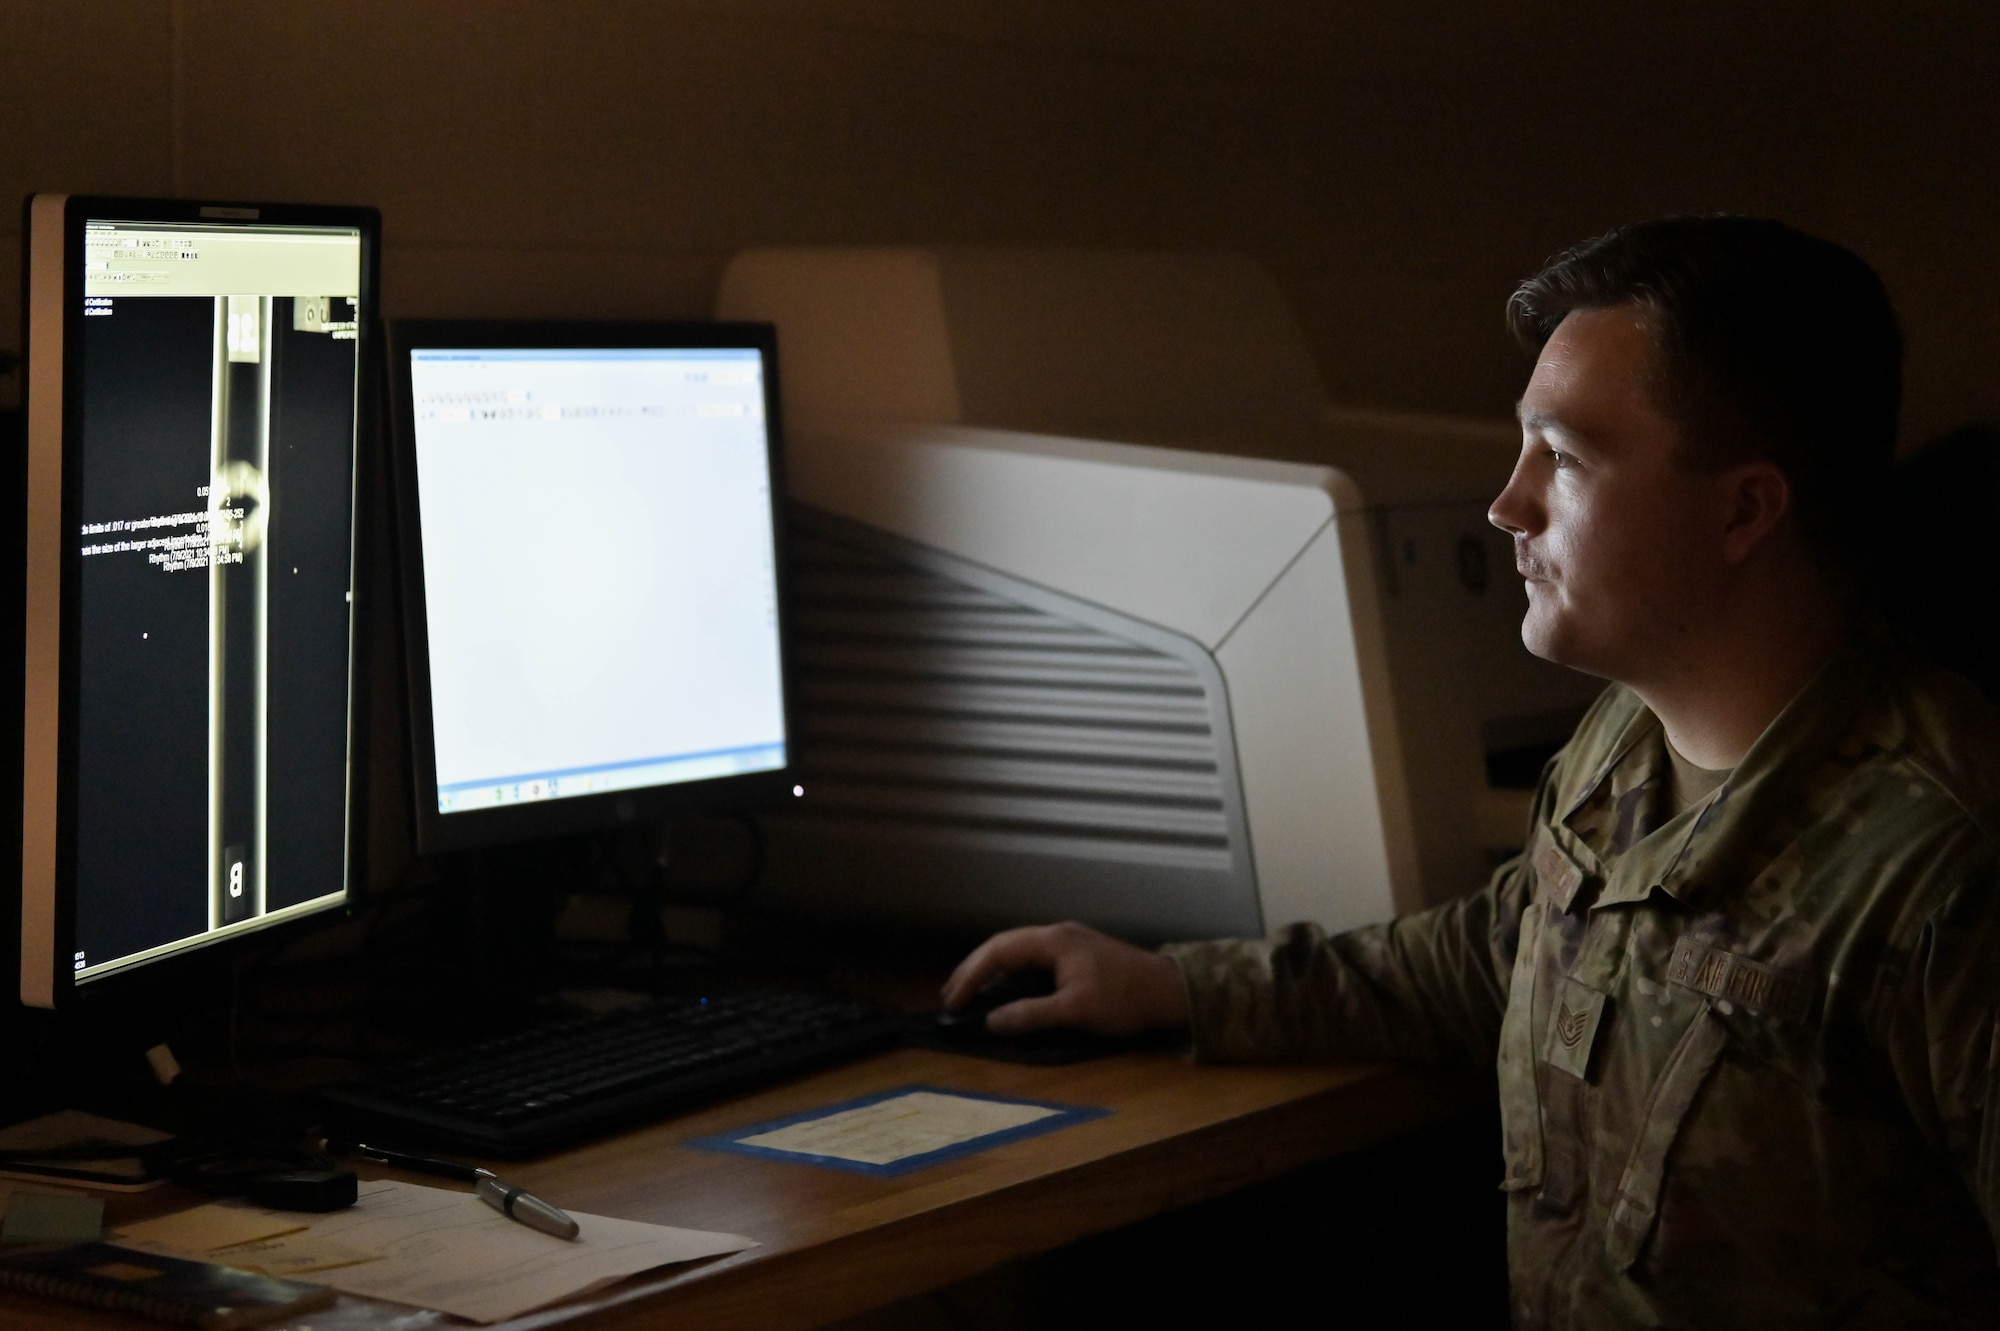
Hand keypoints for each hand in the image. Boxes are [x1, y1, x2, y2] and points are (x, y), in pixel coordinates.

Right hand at [941, 921, 1190, 1037]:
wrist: (1169, 991)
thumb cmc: (1124, 999)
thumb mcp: (1076, 1011)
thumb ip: (1031, 1015)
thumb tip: (991, 1021)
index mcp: (1053, 940)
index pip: (998, 951)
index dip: (971, 975)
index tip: (953, 1001)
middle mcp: (1056, 935)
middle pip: (1003, 946)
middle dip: (974, 970)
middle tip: (950, 997)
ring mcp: (1067, 943)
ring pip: (1017, 952)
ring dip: (991, 971)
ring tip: (968, 993)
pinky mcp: (1076, 956)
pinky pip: (1032, 960)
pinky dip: (1011, 974)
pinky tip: (1003, 990)